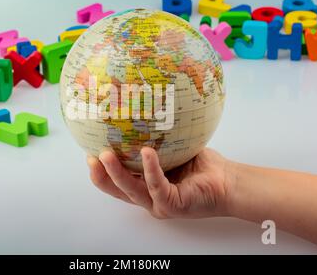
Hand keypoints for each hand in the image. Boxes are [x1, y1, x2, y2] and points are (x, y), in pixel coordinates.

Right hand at [87, 147, 233, 218]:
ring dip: (116, 173)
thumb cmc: (200, 166)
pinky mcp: (172, 204)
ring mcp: (159, 204)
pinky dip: (150, 168)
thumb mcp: (171, 151)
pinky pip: (157, 184)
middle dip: (101, 175)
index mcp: (146, 187)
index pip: (118, 182)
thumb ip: (155, 141)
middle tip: (90, 157)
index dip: (101, 172)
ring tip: (105, 155)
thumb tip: (140, 112)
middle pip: (118, 190)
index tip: (89, 153)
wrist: (227, 181)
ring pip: (131, 190)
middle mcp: (149, 198)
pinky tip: (146, 152)